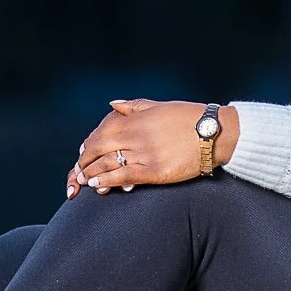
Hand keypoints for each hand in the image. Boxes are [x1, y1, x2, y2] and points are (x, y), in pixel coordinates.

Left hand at [63, 98, 236, 197]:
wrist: (213, 133)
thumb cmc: (188, 118)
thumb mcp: (159, 106)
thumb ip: (134, 106)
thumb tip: (113, 105)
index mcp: (135, 119)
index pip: (100, 133)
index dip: (88, 145)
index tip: (83, 154)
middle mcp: (135, 135)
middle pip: (98, 149)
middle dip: (84, 162)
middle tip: (77, 172)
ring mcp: (144, 153)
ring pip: (107, 164)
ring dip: (91, 173)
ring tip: (82, 181)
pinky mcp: (154, 171)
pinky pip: (123, 177)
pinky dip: (107, 181)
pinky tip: (98, 186)